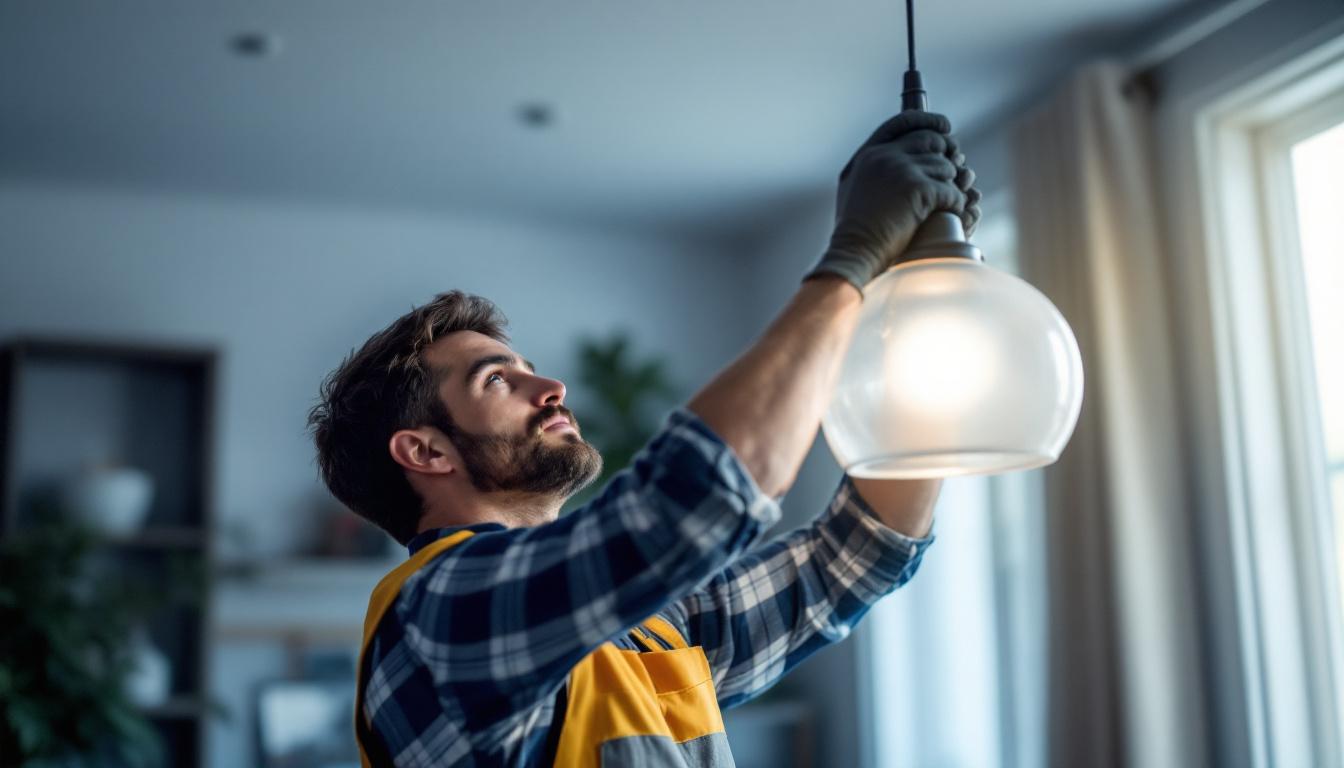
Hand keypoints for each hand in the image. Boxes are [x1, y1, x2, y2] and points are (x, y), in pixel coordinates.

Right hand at [805, 111, 979, 292]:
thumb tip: (908, 159)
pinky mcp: (917, 189)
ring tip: (944, 201)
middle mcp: (884, 156)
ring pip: (945, 166)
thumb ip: (874, 168)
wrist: (854, 251)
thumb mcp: (853, 188)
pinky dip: (955, 202)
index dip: (928, 121)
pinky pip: (950, 190)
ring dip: (950, 184)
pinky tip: (950, 212)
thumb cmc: (856, 230)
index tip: (945, 127)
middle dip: (946, 155)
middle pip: (930, 140)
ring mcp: (900, 170)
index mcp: (868, 154)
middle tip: (953, 171)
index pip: (902, 122)